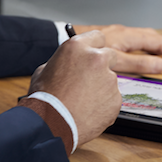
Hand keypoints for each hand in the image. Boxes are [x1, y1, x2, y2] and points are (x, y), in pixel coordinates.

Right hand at [28, 31, 121, 147]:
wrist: (51, 124)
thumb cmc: (44, 99)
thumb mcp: (44, 70)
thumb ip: (64, 62)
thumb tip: (69, 64)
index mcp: (78, 47)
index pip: (97, 36)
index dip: (94, 47)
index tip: (92, 54)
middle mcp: (97, 59)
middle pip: (109, 56)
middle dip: (101, 66)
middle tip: (88, 80)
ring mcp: (109, 79)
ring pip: (110, 79)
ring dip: (101, 87)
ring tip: (82, 100)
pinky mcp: (116, 99)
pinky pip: (112, 98)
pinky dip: (104, 104)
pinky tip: (88, 110)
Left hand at [70, 24, 161, 73]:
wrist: (60, 44)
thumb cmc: (85, 55)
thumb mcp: (115, 61)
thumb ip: (138, 64)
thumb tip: (160, 65)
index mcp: (126, 36)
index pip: (156, 41)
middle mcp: (121, 32)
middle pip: (150, 37)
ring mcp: (113, 34)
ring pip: (139, 39)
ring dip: (153, 47)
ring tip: (161, 58)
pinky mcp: (105, 39)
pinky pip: (129, 42)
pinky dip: (140, 49)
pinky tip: (137, 57)